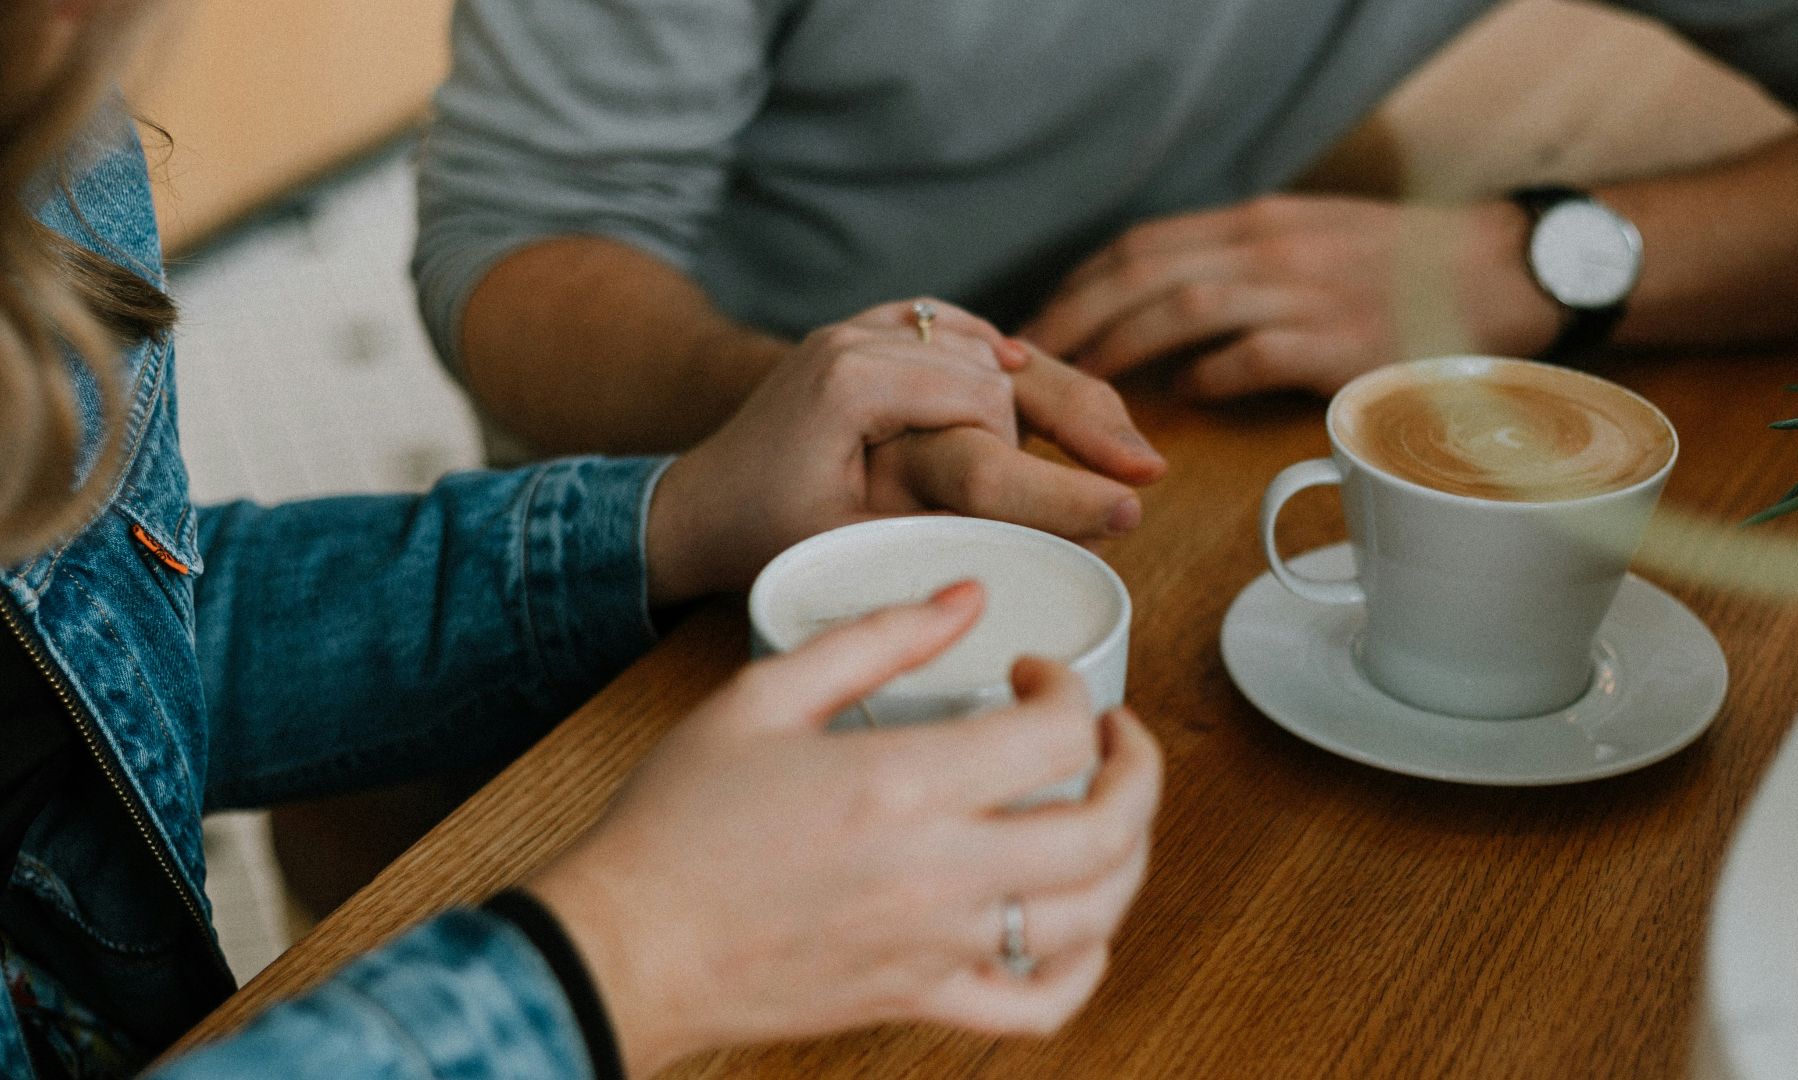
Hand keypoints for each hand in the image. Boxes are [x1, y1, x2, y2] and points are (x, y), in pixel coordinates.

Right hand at [529, 584, 1162, 1076]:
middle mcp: (939, 872)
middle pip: (1110, 829)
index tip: (1034, 673)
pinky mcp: (922, 1000)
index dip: (1070, 686)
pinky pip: (1042, 1005)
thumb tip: (964, 598)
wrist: (625, 945)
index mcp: (902, 784)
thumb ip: (875, 638)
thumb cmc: (679, 822)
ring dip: (1130, 855)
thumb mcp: (762, 695)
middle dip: (1139, 768)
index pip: (1057, 733)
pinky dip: (1085, 966)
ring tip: (1108, 812)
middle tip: (1113, 735)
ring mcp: (938, 947)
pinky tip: (1075, 923)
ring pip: (1097, 915)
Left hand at [647, 299, 1164, 605]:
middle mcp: (859, 334)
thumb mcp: (854, 542)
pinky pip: (952, 330)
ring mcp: (861, 327)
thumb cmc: (763, 535)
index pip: (984, 403)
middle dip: (1078, 416)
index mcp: (853, 378)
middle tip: (1146, 469)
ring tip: (1118, 443)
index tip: (1115, 508)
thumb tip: (1048, 536)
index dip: (1048, 461)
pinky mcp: (867, 334)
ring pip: (983, 344)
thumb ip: (941, 524)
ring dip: (1048, 390)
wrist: (695, 503)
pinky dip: (999, 355)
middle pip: (998, 364)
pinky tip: (1041, 378)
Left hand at [1023, 194, 1554, 398]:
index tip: (1041, 323)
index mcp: (1259, 225)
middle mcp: (1272, 248)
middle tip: (1031, 364)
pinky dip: (1207, 376)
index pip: (1143, 244)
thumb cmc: (1407, 268)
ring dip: (1122, 347)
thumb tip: (1170, 314)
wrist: (1509, 270)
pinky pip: (1252, 356)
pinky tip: (1181, 400)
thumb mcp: (1314, 241)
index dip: (1081, 284)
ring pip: (1184, 307)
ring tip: (1083, 386)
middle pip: (1144, 272)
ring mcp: (1307, 292)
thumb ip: (1244, 266)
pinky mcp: (1342, 341)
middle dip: (1076, 317)